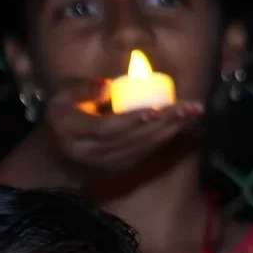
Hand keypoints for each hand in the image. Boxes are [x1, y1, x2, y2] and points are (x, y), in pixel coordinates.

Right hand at [33, 77, 207, 179]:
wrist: (59, 158)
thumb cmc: (63, 117)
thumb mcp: (61, 95)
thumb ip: (82, 87)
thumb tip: (109, 85)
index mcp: (73, 132)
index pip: (106, 129)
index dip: (131, 120)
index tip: (155, 110)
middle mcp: (93, 153)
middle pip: (133, 139)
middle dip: (165, 122)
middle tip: (190, 106)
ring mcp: (111, 164)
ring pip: (145, 146)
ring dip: (172, 128)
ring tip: (194, 110)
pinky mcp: (124, 168)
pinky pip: (148, 150)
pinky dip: (167, 135)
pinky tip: (183, 121)